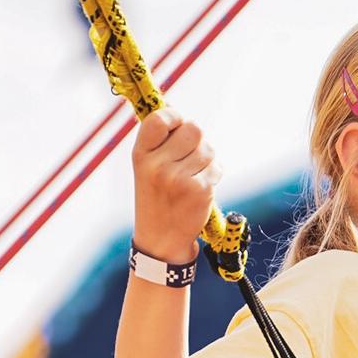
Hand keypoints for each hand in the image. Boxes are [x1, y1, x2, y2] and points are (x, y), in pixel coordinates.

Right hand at [132, 104, 222, 262]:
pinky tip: (201, 188)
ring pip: (208, 149)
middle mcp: (157, 165)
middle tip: (189, 156)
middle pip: (194, 129)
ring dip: (207, 159)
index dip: (175, 118)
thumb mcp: (146, 168)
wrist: (160, 241)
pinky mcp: (199, 191)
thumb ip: (160, 142)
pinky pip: (217, 168)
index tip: (177, 128)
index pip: (160, 118)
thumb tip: (180, 116)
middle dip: (196, 140)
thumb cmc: (156, 198)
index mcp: (141, 155)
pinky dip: (214, 175)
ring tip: (193, 175)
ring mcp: (179, 179)